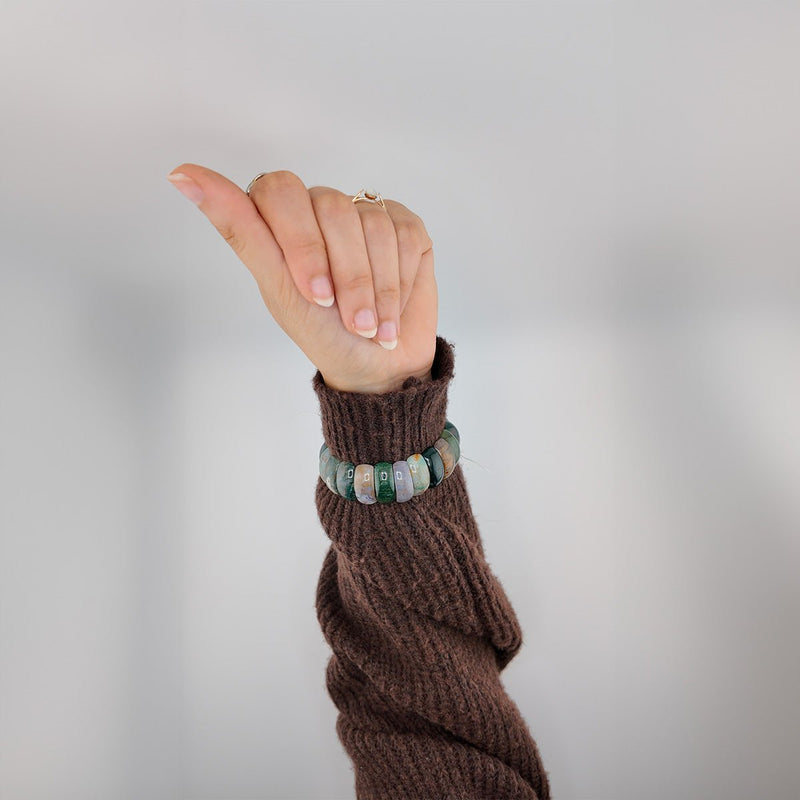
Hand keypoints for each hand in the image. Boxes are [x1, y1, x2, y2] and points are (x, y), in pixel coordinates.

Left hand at [167, 166, 437, 393]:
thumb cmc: (323, 333)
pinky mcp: (405, 226)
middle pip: (334, 208)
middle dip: (347, 276)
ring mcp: (366, 214)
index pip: (280, 191)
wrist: (378, 367)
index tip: (315, 296)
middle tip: (350, 321)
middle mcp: (323, 208)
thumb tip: (181, 174)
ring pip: (374, 225)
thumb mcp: (279, 289)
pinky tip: (396, 307)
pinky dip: (402, 282)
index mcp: (283, 220)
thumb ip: (240, 230)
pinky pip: (406, 235)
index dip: (301, 242)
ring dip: (379, 288)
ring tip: (373, 325)